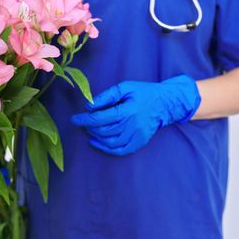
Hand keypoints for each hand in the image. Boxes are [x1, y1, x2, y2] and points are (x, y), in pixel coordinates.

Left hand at [71, 75, 200, 155]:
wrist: (164, 103)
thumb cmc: (142, 92)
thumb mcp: (125, 87)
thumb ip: (106, 96)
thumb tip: (89, 106)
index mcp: (128, 110)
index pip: (101, 118)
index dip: (85, 119)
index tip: (74, 119)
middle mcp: (133, 125)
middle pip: (104, 131)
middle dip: (90, 127)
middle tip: (83, 122)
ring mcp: (137, 136)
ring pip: (111, 142)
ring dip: (96, 137)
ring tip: (90, 130)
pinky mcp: (140, 142)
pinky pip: (120, 150)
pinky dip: (106, 148)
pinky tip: (96, 142)